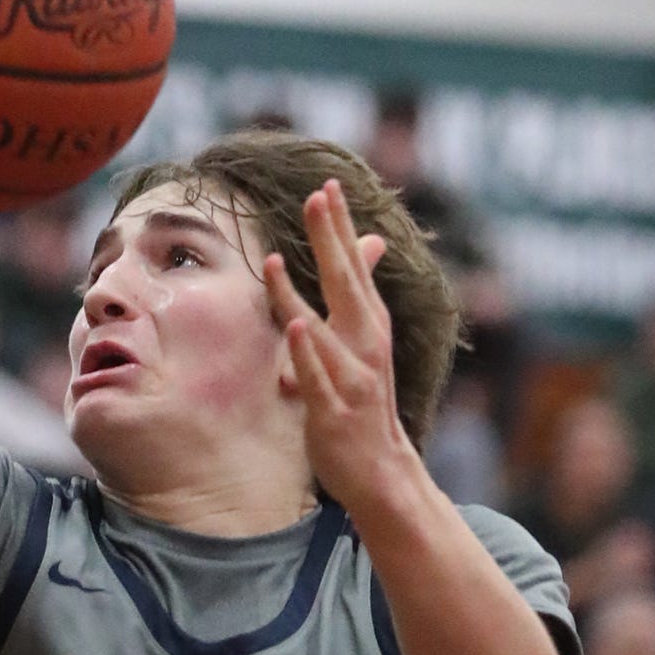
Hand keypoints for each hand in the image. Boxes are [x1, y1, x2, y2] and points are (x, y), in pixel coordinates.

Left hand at [263, 179, 416, 515]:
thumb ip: (357, 295)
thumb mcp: (362, 342)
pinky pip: (317, 376)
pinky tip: (294, 326)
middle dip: (330, 239)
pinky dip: (307, 352)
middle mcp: (366, 343)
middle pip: (346, 283)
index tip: (326, 185)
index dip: (340, 228)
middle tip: (316, 196)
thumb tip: (368, 244)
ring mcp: (353, 376)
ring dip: (297, 295)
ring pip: (322, 329)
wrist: (381, 469)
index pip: (353, 267)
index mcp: (369, 326)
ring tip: (274, 261)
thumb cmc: (362, 401)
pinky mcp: (335, 409)